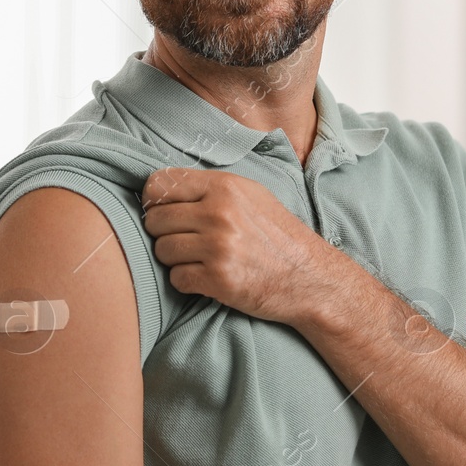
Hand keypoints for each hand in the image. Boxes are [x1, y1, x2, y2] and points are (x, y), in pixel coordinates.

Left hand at [140, 167, 341, 324]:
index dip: (155, 200)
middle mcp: (218, 213)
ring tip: (200, 260)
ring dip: (175, 259)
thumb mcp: (251, 195)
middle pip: (155, 220)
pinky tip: (207, 278)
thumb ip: (211, 189)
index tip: (163, 211)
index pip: (160, 183)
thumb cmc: (278, 236)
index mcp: (225, 186)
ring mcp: (218, 247)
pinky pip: (176, 278)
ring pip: (162, 250)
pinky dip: (187, 281)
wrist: (310, 277)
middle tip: (186, 241)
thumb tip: (163, 191)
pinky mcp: (218, 279)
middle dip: (164, 233)